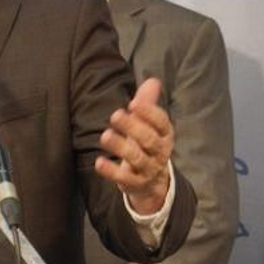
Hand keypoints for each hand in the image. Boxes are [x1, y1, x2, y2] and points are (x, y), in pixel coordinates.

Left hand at [94, 77, 172, 214]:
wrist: (150, 181)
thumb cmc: (146, 144)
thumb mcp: (149, 124)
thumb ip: (148, 103)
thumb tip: (153, 80)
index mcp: (165, 135)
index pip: (162, 122)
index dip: (149, 113)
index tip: (134, 103)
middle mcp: (160, 152)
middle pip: (149, 139)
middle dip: (132, 127)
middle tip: (115, 115)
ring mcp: (148, 169)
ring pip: (137, 158)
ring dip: (121, 147)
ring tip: (105, 136)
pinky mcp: (135, 183)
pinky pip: (124, 178)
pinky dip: (111, 171)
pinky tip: (99, 162)